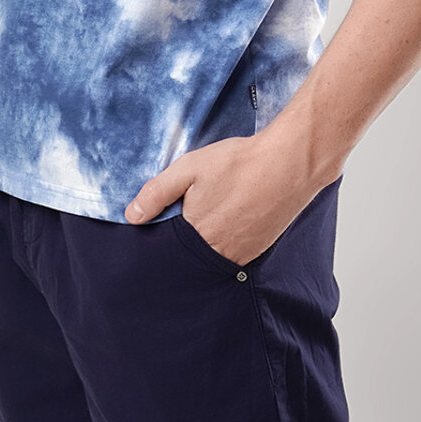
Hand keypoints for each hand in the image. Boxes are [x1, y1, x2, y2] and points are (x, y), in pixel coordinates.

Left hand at [124, 134, 337, 266]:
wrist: (289, 164)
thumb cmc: (238, 164)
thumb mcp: (189, 169)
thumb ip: (157, 193)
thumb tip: (131, 216)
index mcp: (198, 237)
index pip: (168, 252)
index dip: (162, 240)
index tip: (159, 229)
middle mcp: (220, 254)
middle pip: (190, 258)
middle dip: (183, 243)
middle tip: (188, 218)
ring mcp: (242, 254)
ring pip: (212, 257)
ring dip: (206, 242)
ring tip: (210, 215)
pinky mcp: (259, 249)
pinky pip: (234, 253)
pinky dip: (226, 241)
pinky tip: (229, 217)